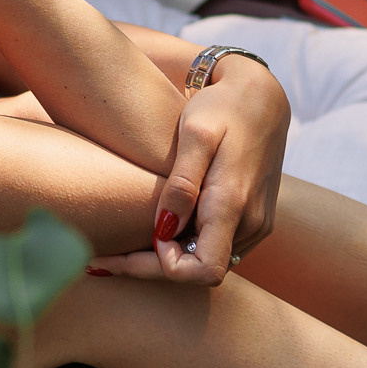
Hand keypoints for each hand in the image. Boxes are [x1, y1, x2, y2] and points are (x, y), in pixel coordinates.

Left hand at [86, 56, 288, 285]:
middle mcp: (251, 223)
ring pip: (206, 262)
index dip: (166, 267)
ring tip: (123, 242)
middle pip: (199, 272)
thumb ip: (181, 184)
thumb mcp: (195, 133)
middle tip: (103, 256)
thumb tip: (164, 232)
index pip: (203, 271)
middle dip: (153, 267)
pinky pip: (216, 248)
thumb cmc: (222, 107)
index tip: (139, 240)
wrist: (263, 95)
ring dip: (168, 259)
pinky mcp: (255, 220)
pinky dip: (185, 247)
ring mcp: (256, 224)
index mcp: (234, 204)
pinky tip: (158, 230)